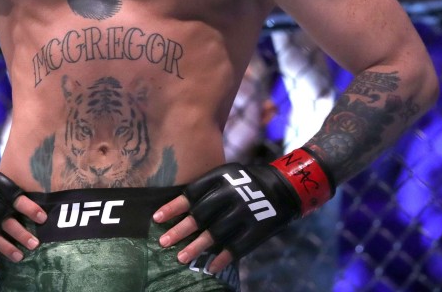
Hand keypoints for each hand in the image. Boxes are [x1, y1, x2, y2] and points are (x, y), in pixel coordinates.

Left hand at [154, 148, 333, 273]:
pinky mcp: (257, 230)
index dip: (173, 207)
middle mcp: (231, 195)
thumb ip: (206, 188)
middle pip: (200, 216)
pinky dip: (222, 258)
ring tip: (181, 258)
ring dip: (196, 248)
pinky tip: (209, 267)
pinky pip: (236, 247)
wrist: (285, 187)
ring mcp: (245, 213)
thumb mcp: (227, 174)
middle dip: (180, 230)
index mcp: (221, 178)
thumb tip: (180, 208)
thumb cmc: (247, 181)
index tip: (156, 218)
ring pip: (215, 234)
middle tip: (163, 242)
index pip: (191, 194)